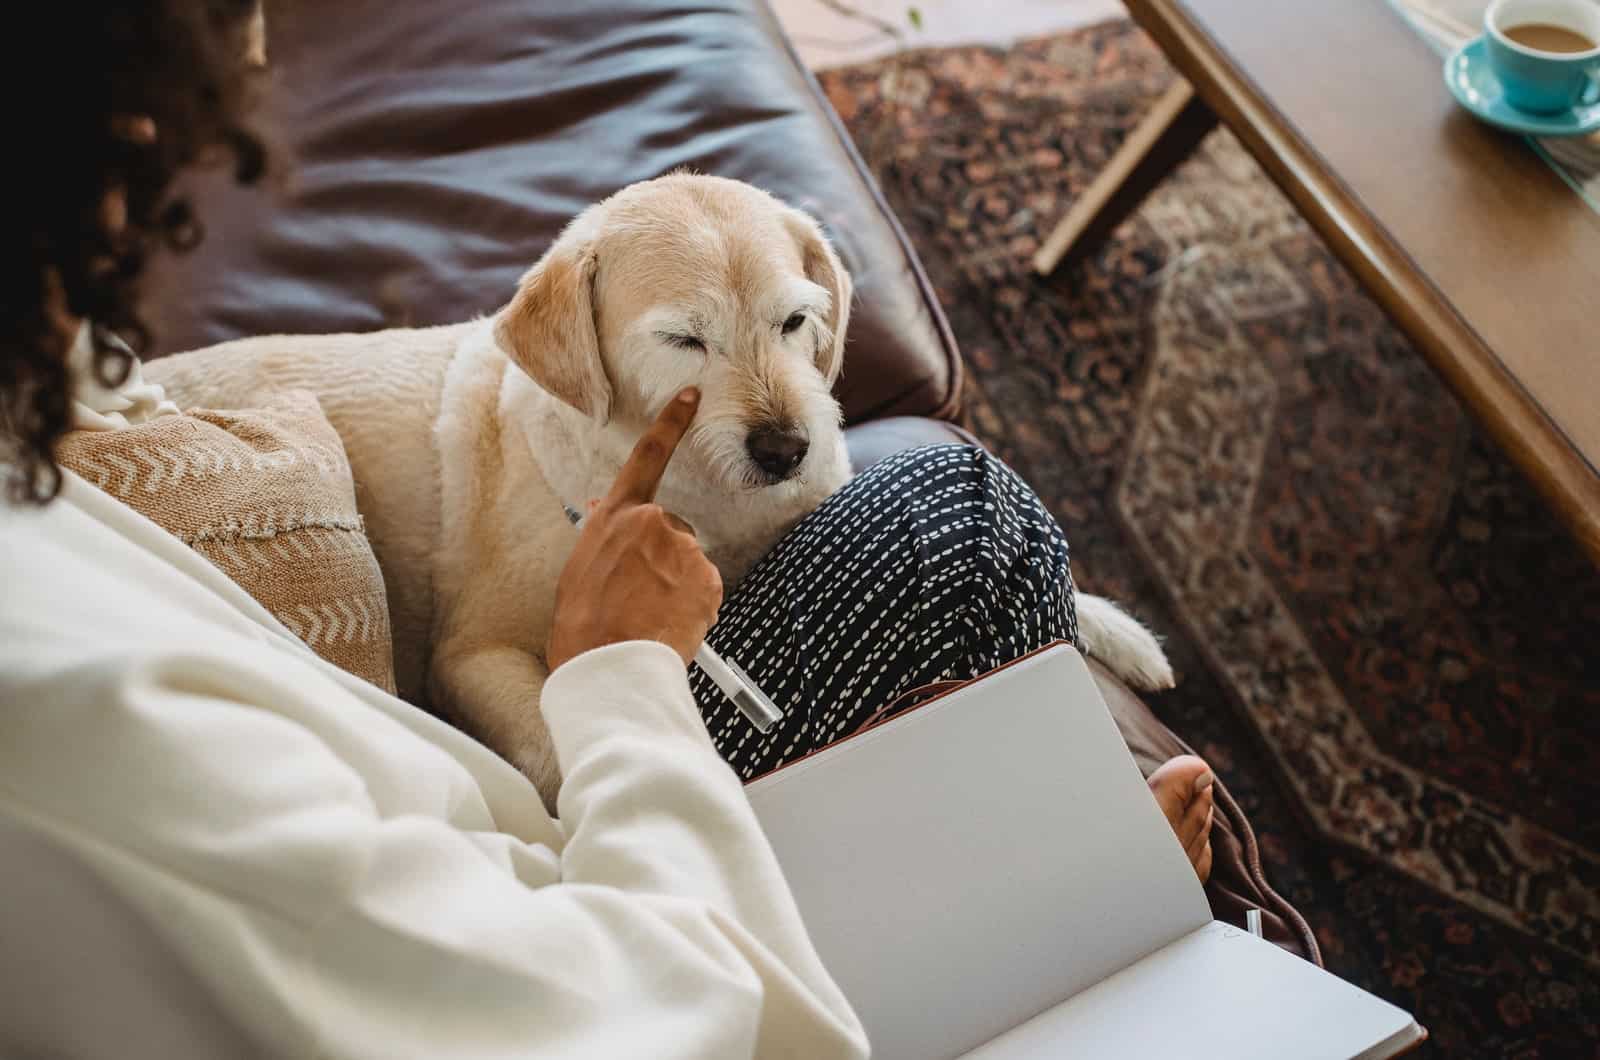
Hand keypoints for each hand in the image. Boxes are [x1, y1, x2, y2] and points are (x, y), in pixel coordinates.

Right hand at [546, 388, 722, 671]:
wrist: (608, 667)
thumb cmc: (584, 626)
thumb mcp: (580, 570)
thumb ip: (603, 536)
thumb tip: (608, 508)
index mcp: (615, 517)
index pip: (647, 457)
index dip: (671, 422)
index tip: (692, 395)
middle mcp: (652, 523)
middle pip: (671, 532)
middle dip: (662, 560)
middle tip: (637, 598)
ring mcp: (684, 549)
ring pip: (688, 564)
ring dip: (676, 586)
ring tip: (648, 616)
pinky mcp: (707, 578)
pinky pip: (704, 589)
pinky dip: (692, 607)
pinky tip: (668, 625)